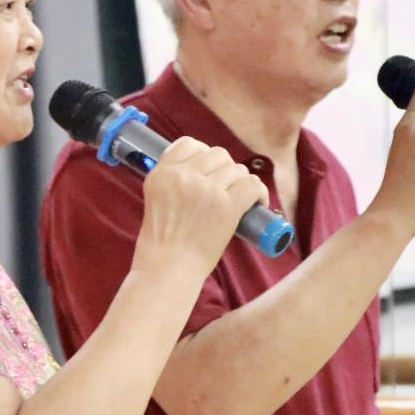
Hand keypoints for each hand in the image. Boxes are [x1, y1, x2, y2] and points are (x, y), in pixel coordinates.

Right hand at [132, 138, 269, 280]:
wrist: (168, 269)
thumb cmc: (163, 242)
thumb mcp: (156, 201)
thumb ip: (173, 182)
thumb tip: (204, 170)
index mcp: (162, 173)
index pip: (188, 144)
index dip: (203, 154)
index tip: (209, 170)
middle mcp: (183, 176)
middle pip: (217, 153)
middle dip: (225, 168)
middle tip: (226, 188)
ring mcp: (206, 190)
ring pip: (236, 169)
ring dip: (241, 182)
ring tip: (240, 199)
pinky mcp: (226, 206)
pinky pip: (251, 184)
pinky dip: (258, 192)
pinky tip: (257, 202)